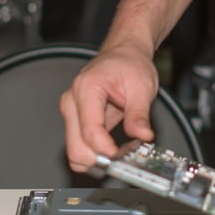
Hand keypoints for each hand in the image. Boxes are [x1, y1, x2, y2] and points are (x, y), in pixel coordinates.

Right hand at [60, 41, 158, 172]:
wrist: (124, 54)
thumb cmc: (130, 64)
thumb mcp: (142, 87)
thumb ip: (139, 114)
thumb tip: (143, 136)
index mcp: (87, 89)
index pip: (90, 132)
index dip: (107, 150)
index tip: (124, 156)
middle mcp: (72, 102)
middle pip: (76, 148)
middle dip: (101, 159)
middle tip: (126, 157)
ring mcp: (72, 113)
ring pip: (76, 152)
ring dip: (99, 160)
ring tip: (123, 151)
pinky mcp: (76, 121)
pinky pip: (82, 147)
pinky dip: (98, 154)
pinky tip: (116, 147)